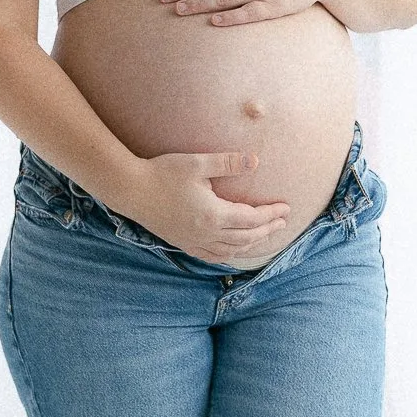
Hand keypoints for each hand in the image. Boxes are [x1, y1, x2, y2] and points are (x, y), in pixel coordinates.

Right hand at [127, 150, 292, 263]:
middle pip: (246, 238)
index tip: (286, 208)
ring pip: (231, 250)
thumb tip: (255, 161)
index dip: (271, 214)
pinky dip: (228, 254)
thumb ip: (228, 163)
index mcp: (213, 215)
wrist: (131, 189)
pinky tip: (233, 250)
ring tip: (265, 235)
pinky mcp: (182, 242)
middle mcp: (206, 233)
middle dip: (267, 230)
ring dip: (252, 244)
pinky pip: (212, 255)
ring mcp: (194, 241)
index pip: (252, 219)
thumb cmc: (163, 172)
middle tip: (282, 222)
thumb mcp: (198, 164)